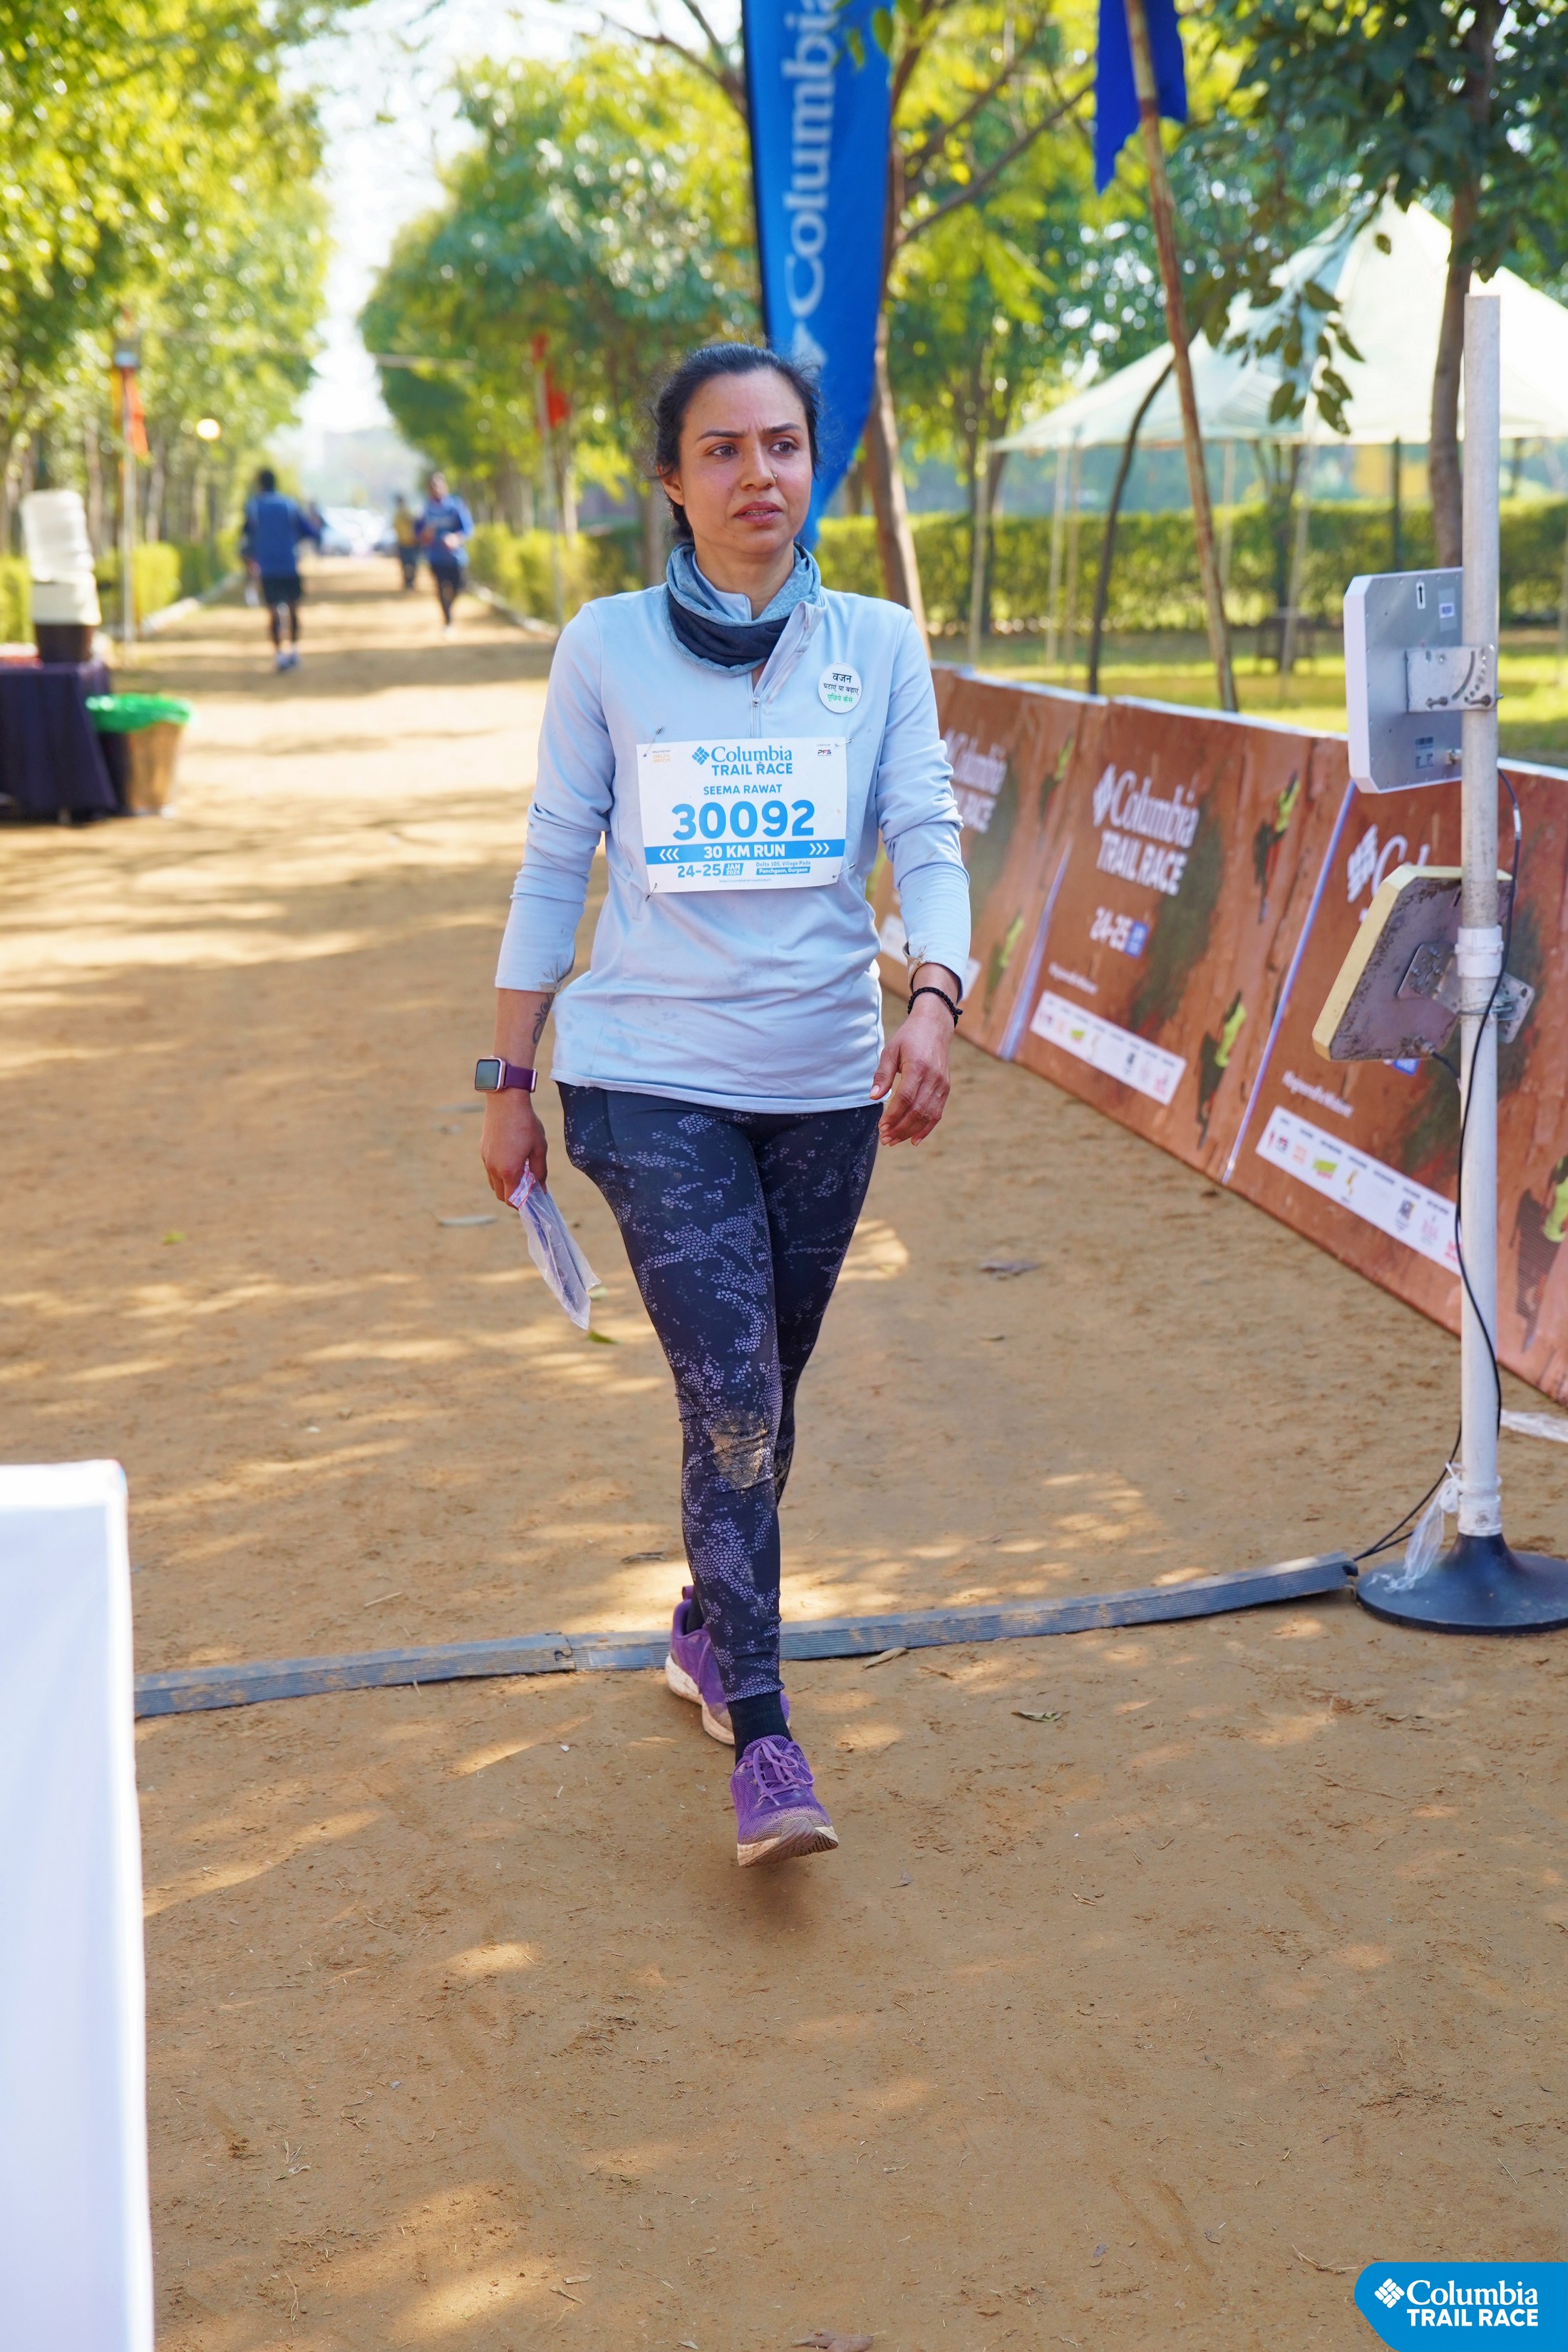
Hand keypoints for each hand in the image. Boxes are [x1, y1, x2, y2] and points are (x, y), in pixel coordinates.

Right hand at [481, 1091, 547, 1201]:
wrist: (505, 1101)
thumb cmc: (526, 1124)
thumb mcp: (539, 1148)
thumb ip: (540, 1171)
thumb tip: (541, 1188)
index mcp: (509, 1171)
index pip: (512, 1200)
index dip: (522, 1204)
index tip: (533, 1197)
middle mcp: (493, 1168)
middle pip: (500, 1195)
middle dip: (513, 1196)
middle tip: (528, 1187)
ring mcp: (486, 1159)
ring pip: (494, 1183)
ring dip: (506, 1184)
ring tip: (521, 1172)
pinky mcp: (483, 1150)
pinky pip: (490, 1169)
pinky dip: (499, 1172)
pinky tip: (512, 1158)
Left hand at [871, 994, 953, 1144]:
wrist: (935, 1027)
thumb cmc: (909, 1038)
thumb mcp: (891, 1051)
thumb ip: (882, 1075)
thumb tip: (873, 1098)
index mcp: (918, 1067)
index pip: (905, 1099)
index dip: (893, 1116)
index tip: (881, 1127)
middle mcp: (933, 1078)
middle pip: (917, 1111)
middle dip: (900, 1128)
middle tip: (885, 1139)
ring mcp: (942, 1085)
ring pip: (927, 1116)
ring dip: (910, 1132)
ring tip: (894, 1141)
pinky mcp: (945, 1089)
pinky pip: (937, 1114)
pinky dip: (926, 1129)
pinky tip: (914, 1140)